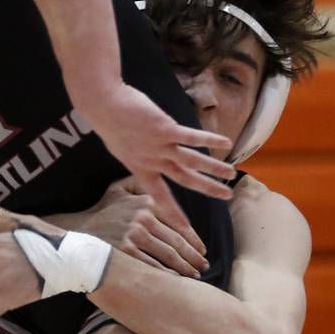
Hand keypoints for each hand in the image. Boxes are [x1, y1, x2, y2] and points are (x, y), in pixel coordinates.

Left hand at [84, 83, 234, 228]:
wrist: (102, 105)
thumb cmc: (109, 121)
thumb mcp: (121, 147)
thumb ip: (137, 154)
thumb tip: (146, 153)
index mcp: (140, 168)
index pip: (160, 195)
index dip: (174, 212)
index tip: (186, 228)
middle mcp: (152, 161)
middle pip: (185, 179)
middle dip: (208, 189)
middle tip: (227, 195)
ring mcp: (160, 146)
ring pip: (193, 161)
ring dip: (214, 167)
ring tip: (232, 172)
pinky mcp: (166, 129)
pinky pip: (192, 137)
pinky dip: (210, 139)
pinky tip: (226, 142)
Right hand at [88, 178, 208, 276]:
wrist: (79, 229)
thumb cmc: (102, 210)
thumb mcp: (119, 189)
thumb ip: (140, 184)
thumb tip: (159, 183)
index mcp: (147, 201)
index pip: (178, 222)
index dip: (193, 238)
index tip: (202, 249)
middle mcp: (143, 217)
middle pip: (176, 240)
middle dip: (193, 256)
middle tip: (203, 265)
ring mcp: (135, 234)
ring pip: (168, 254)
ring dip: (185, 267)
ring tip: (194, 274)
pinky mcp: (127, 251)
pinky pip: (153, 265)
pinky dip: (168, 274)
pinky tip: (176, 280)